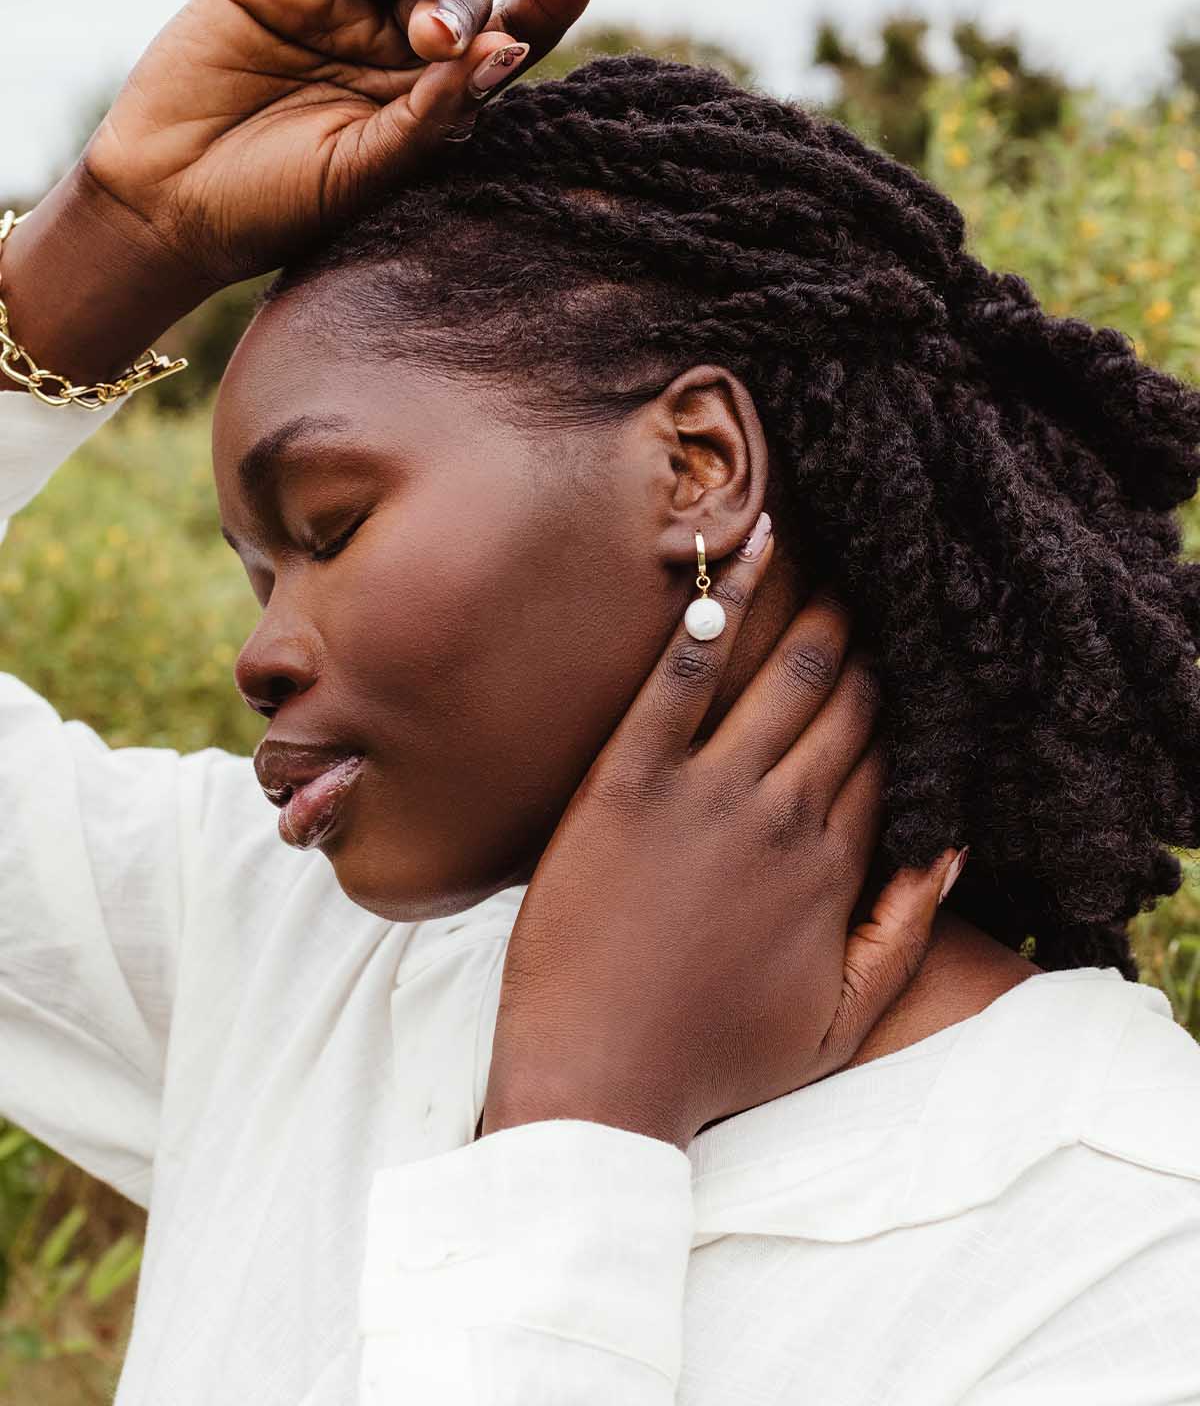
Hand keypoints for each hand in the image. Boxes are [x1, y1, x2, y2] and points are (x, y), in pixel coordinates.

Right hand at [80, 0, 605, 286]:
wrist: (171, 205)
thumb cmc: (279, 207)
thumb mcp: (369, 172)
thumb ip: (435, 115)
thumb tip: (510, 52)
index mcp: (434, 99)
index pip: (510, 38)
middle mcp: (396, 45)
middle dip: (462, 2)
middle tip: (437, 42)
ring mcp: (342, 2)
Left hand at [482, 526, 960, 1151]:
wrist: (596, 1078)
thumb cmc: (715, 1056)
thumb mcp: (841, 1020)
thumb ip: (907, 929)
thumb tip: (952, 843)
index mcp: (832, 866)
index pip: (885, 753)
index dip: (899, 700)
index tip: (905, 655)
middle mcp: (782, 815)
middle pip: (844, 703)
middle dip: (868, 641)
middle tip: (878, 584)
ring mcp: (706, 791)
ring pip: (783, 675)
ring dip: (815, 609)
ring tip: (836, 558)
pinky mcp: (630, 778)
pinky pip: (683, 673)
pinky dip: (721, 605)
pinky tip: (749, 547)